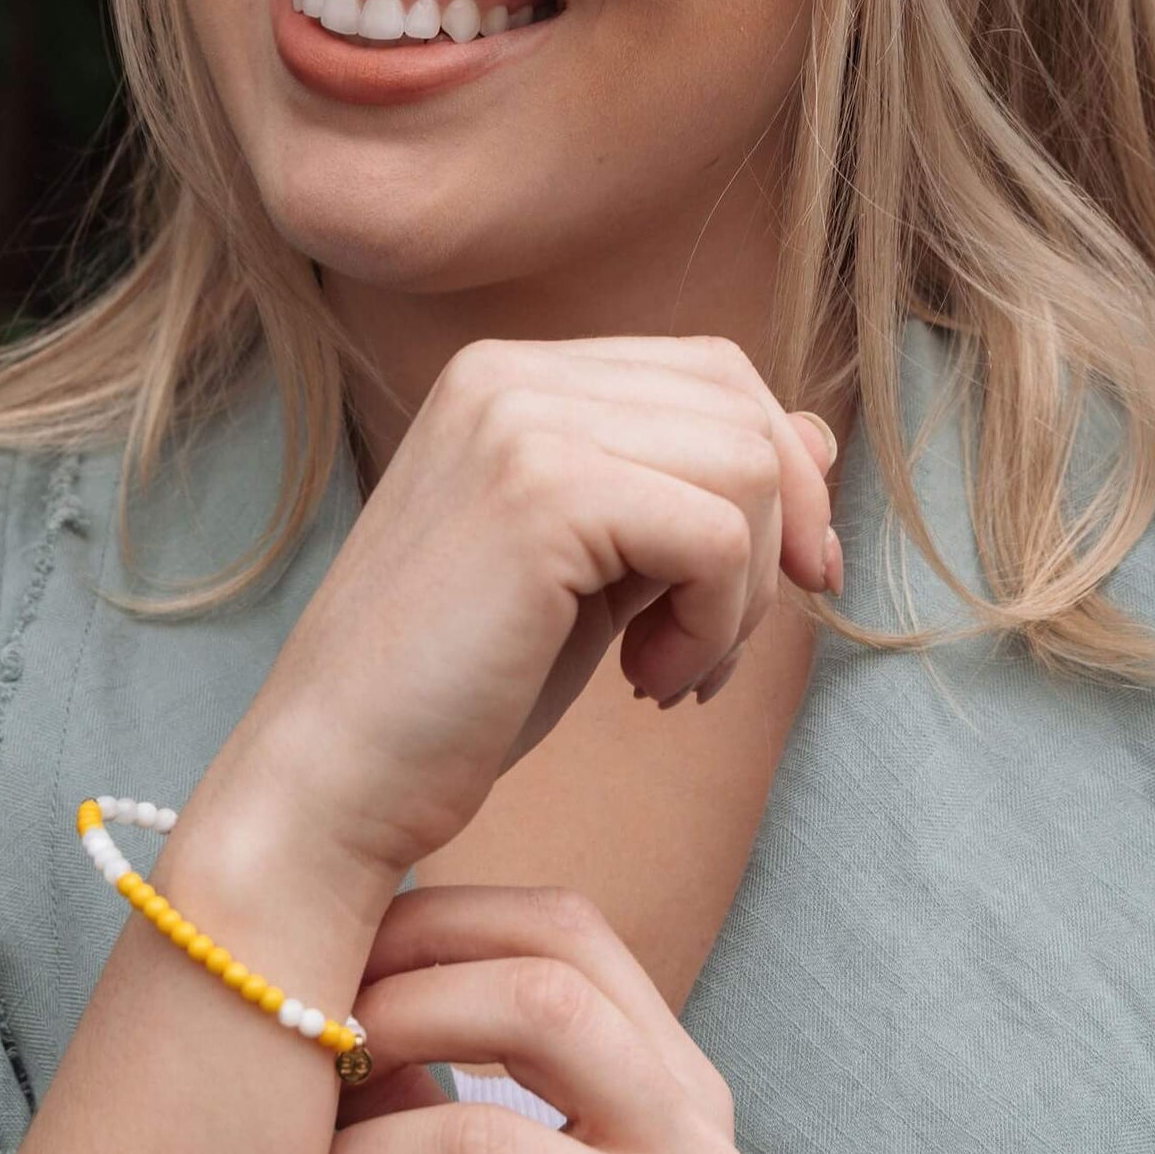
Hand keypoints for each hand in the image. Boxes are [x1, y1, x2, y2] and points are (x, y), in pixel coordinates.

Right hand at [236, 334, 840, 878]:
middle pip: (741, 405)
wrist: (333, 782)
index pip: (711, 373)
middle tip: (719, 641)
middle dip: (777, 529)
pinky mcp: (539, 492)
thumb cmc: (465, 687)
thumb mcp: (603, 568)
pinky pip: (718, 537)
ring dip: (741, 594)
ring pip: (746, 466)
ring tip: (668, 668)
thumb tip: (820, 434)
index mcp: (513, 375)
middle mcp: (510, 371)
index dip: (777, 475)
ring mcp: (519, 420)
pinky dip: (716, 624)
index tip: (783, 581)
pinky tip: (649, 680)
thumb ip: (691, 489)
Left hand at [324, 884, 750, 1153]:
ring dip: (403, 1018)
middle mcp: (699, 1120)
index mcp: (668, 1088)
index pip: (573, 930)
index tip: (347, 944)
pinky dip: (382, 1145)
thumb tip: (344, 982)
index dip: (447, 914)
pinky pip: (487, 1145)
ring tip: (319, 1065)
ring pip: (542, 1008)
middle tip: (318, 985)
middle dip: (424, 944)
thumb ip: (440, 1086)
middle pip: (564, 944)